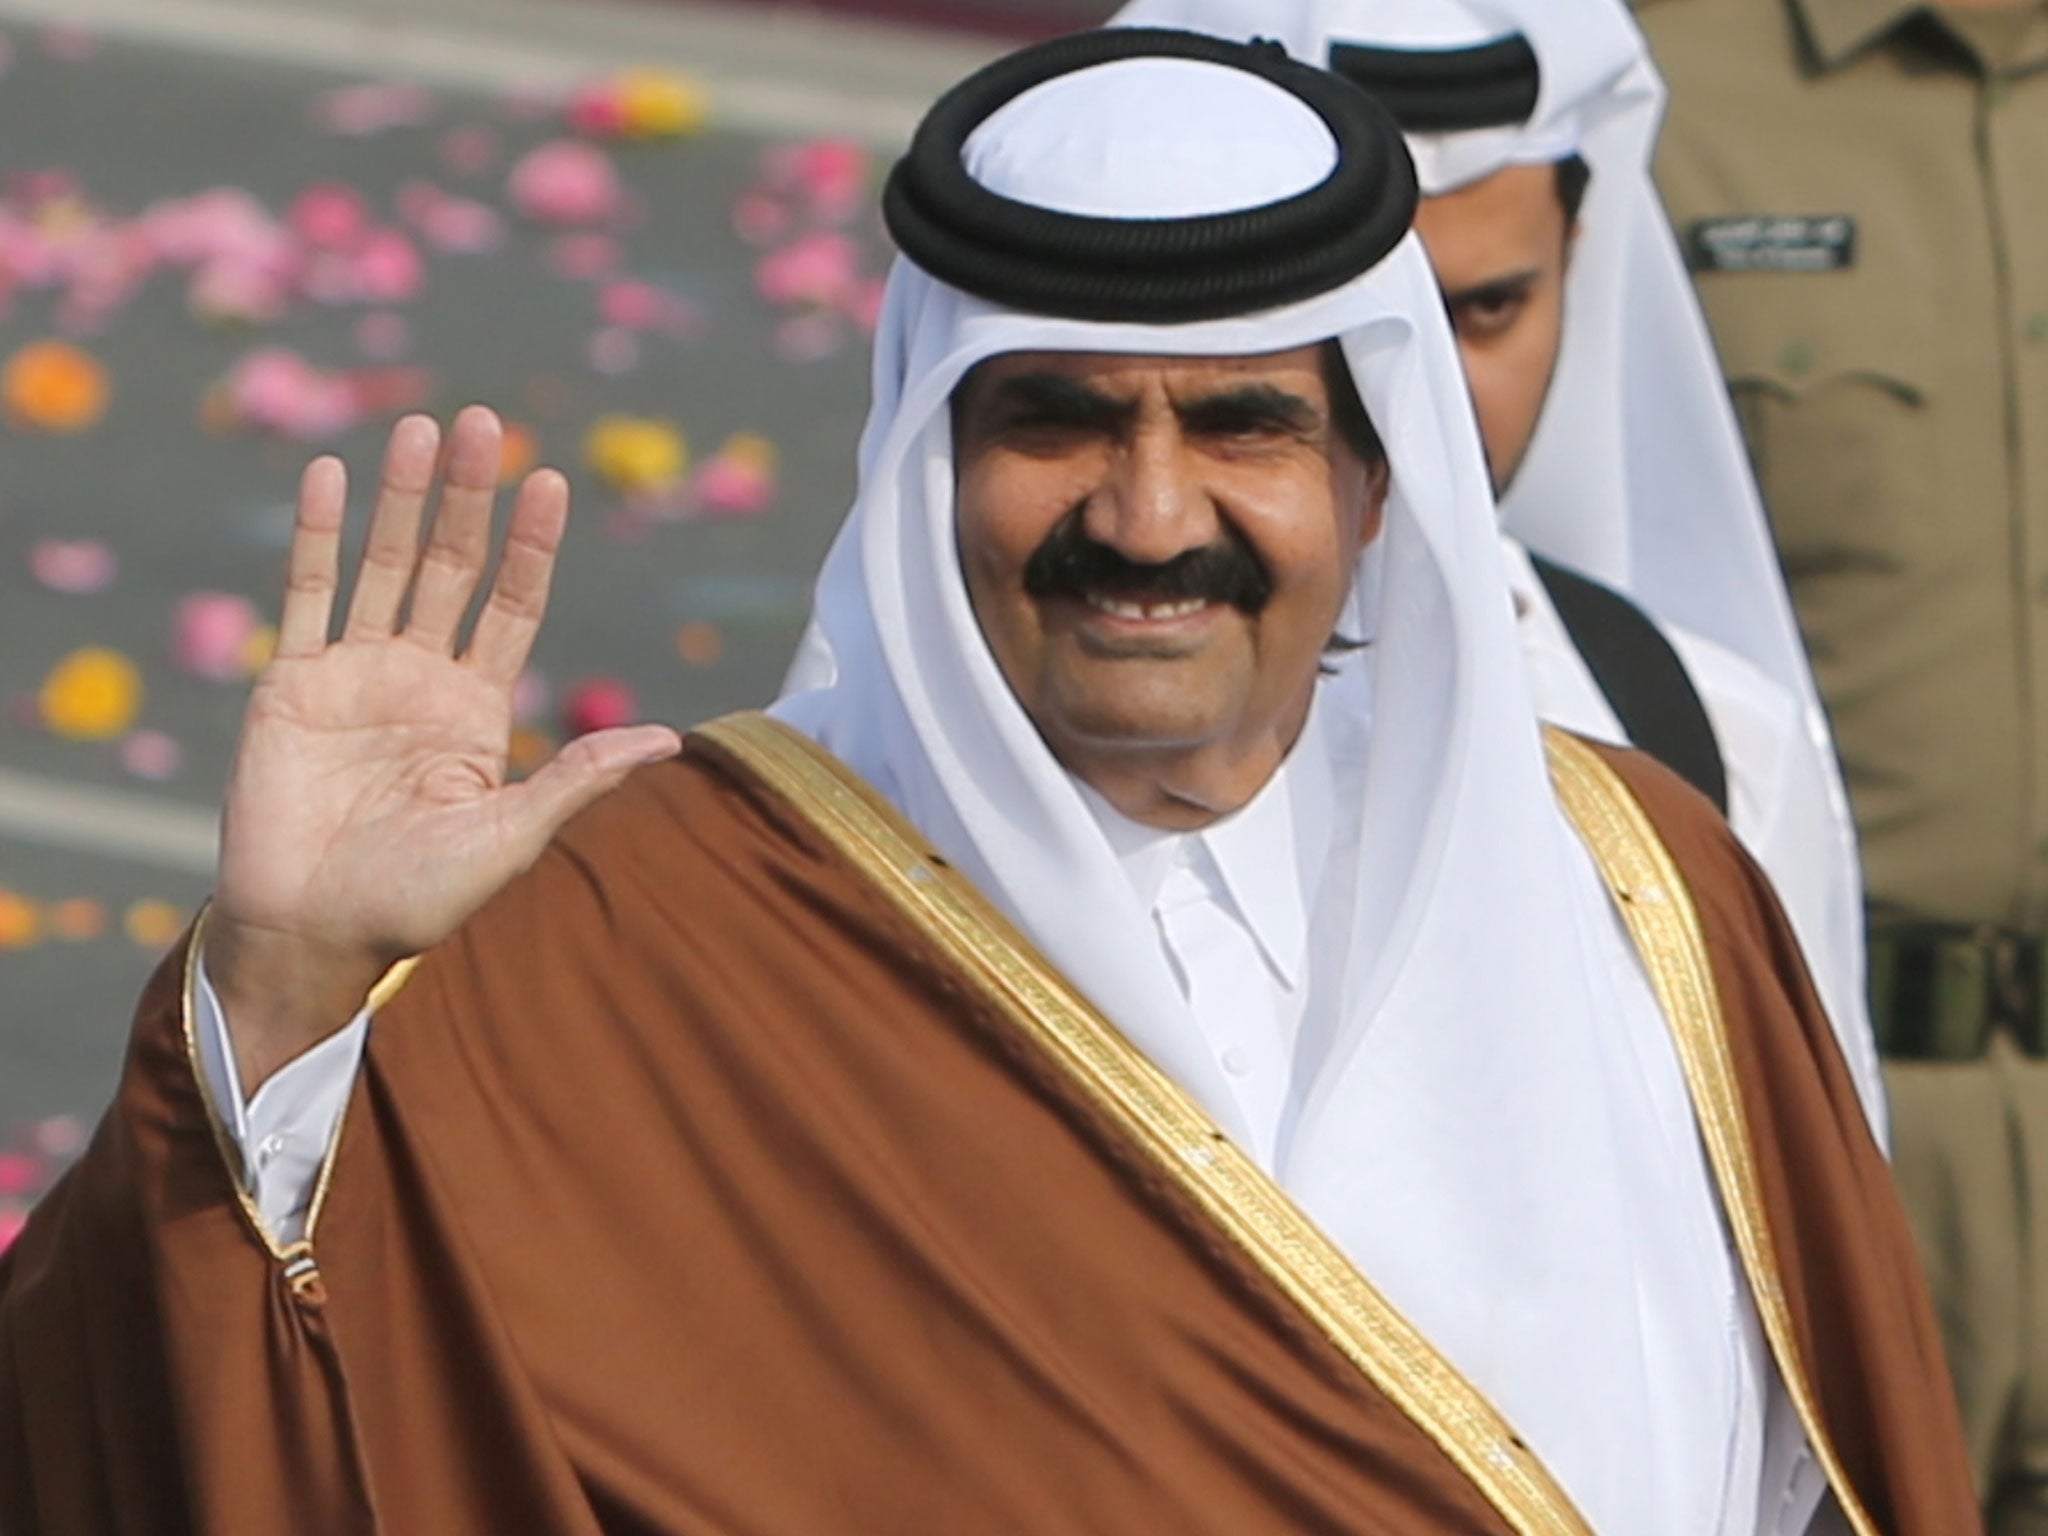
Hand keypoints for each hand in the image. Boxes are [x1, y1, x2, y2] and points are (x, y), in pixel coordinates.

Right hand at [205, 406, 680, 1092]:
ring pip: (385, 564)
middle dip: (470, 496)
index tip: (551, 480)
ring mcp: (355, 673)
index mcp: (477, 710)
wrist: (313, 932)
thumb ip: (577, 778)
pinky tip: (327, 474)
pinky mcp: (292, 683)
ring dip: (404, 496)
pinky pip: (306, 594)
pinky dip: (315, 534)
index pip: (512, 607)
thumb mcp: (512, 838)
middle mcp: (421, 678)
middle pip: (452, 568)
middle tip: (485, 420)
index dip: (530, 546)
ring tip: (425, 426)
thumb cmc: (416, 901)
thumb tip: (669, 741)